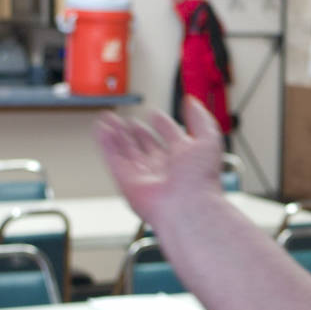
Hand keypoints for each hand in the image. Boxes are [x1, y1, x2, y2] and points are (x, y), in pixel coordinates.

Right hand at [94, 97, 223, 230]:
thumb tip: (192, 102)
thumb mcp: (208, 139)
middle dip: (135, 132)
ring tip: (109, 119)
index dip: (163, 125)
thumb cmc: (201, 180)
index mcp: (184, 159)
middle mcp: (164, 169)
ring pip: (127, 151)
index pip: (171, 137)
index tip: (155, 115)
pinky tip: (102, 129)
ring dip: (117, 135)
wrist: (188, 207)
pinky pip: (114, 159)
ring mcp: (144, 176)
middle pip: (146, 146)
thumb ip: (200, 119)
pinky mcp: (127, 182)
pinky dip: (106, 144)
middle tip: (127, 120)